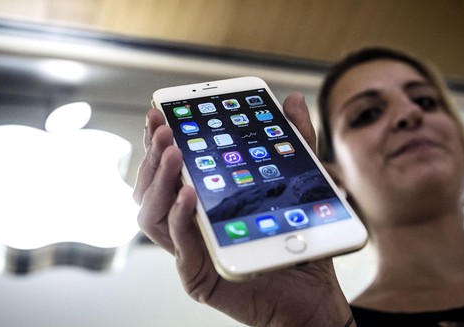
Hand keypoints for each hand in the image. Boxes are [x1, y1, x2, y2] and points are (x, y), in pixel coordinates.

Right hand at [134, 93, 352, 325]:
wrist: (312, 294)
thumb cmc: (294, 239)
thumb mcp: (297, 181)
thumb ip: (292, 141)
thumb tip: (291, 99)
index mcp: (203, 202)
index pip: (168, 170)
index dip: (157, 142)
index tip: (159, 112)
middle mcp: (190, 225)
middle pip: (152, 188)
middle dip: (153, 153)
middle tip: (163, 126)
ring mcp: (191, 250)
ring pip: (151, 214)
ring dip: (159, 179)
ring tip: (173, 151)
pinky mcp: (199, 275)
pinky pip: (179, 246)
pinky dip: (179, 217)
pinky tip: (188, 192)